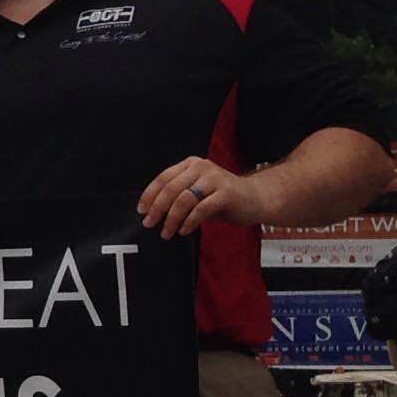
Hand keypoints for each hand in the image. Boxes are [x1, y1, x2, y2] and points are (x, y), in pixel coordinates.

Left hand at [139, 154, 261, 239]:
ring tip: (166, 232)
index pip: (163, 178)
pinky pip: (201, 209)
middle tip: (149, 224)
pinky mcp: (226, 194)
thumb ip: (178, 196)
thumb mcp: (197, 192)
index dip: (149, 195)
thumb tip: (151, 211)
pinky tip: (183, 230)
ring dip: (171, 219)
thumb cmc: (222, 197)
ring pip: (184, 199)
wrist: (256, 199)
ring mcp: (215, 179)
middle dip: (157, 209)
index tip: (141, 211)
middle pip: (171, 189)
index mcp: (191, 164)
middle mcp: (202, 168)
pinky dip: (189, 222)